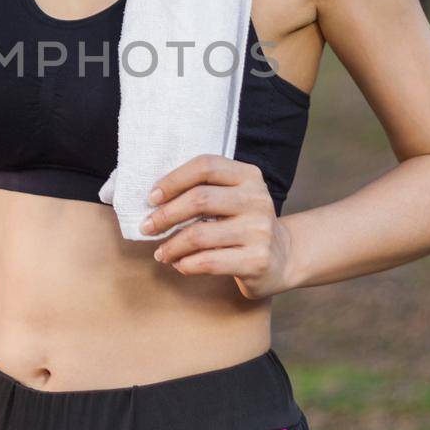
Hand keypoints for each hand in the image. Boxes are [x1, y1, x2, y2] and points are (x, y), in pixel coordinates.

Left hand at [140, 155, 292, 298]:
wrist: (283, 257)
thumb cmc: (244, 223)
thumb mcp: (233, 196)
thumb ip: (204, 189)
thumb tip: (154, 199)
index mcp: (249, 176)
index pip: (205, 166)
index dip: (173, 180)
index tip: (152, 197)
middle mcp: (257, 200)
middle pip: (200, 199)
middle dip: (165, 215)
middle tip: (147, 228)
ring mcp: (260, 231)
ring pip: (199, 234)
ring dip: (171, 245)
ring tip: (160, 252)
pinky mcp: (257, 260)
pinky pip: (209, 261)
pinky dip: (186, 264)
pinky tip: (179, 263)